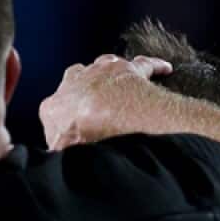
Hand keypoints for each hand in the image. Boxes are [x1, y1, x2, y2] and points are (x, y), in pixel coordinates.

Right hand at [39, 54, 172, 149]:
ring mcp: (102, 71)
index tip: (75, 128)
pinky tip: (165, 69)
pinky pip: (145, 64)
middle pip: (76, 79)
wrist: (108, 118)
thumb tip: (64, 156)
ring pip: (105, 64)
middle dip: (84, 88)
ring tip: (121, 85)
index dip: (66, 119)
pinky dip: (154, 66)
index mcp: (54, 106)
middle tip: (97, 104)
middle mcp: (75, 82)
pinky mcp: (130, 68)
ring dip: (111, 73)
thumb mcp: (62, 152)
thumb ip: (61, 151)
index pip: (55, 111)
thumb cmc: (84, 136)